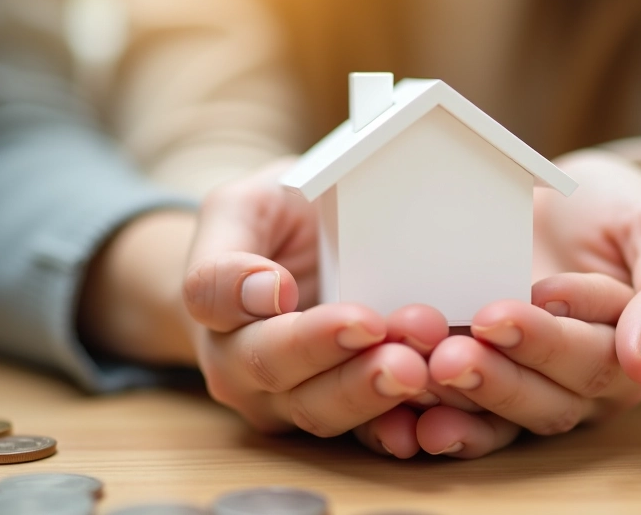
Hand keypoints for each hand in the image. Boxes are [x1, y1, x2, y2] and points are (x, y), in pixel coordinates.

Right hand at [181, 160, 436, 445]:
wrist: (297, 260)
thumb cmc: (274, 225)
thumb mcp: (245, 208)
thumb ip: (232, 250)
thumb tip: (265, 291)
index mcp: (213, 307)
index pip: (219, 305)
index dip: (255, 299)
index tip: (299, 294)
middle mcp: (239, 365)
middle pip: (277, 372)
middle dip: (336, 360)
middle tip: (385, 338)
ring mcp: (285, 399)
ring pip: (321, 410)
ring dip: (370, 392)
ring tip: (414, 368)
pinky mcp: (339, 415)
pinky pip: (365, 432)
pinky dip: (397, 427)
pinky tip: (427, 417)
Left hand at [409, 151, 640, 457]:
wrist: (570, 204)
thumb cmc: (621, 214)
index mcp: (627, 353)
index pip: (595, 358)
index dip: (548, 340)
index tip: (503, 312)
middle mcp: (578, 384)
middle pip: (545, 399)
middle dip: (496, 378)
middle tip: (450, 354)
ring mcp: (526, 385)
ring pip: (499, 415)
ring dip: (456, 399)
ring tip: (417, 372)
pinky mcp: (480, 380)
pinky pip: (461, 411)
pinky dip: (429, 416)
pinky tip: (400, 413)